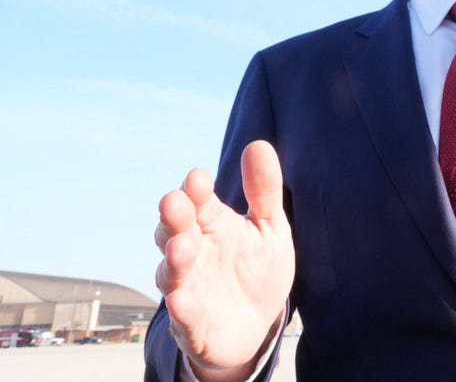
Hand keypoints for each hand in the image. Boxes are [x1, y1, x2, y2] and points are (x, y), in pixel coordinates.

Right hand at [154, 141, 294, 379]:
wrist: (257, 325)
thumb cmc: (258, 270)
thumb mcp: (269, 228)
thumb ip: (264, 191)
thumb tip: (258, 144)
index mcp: (211, 227)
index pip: (197, 204)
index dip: (195, 191)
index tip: (198, 178)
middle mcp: (192, 255)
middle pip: (174, 232)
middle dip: (174, 219)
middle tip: (174, 203)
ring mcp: (189, 290)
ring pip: (171, 274)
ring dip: (174, 261)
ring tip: (182, 247)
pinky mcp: (193, 326)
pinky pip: (184, 318)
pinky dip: (182, 309)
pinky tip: (181, 300)